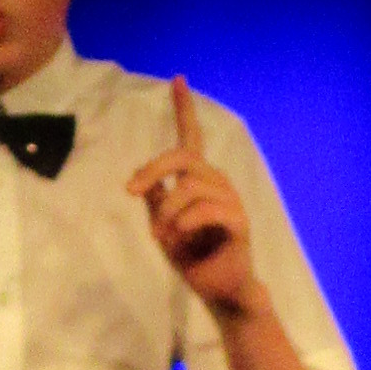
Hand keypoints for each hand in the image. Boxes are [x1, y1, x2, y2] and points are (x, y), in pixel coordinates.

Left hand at [126, 75, 256, 311]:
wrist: (218, 290)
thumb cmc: (192, 256)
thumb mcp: (163, 224)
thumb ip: (156, 199)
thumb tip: (142, 179)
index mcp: (198, 180)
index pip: (190, 138)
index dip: (184, 108)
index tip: (178, 79)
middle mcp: (217, 182)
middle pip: (183, 157)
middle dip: (152, 170)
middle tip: (131, 192)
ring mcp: (231, 200)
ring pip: (189, 187)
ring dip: (168, 213)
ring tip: (162, 235)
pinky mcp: (239, 221)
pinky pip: (208, 210)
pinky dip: (186, 223)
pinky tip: (181, 237)